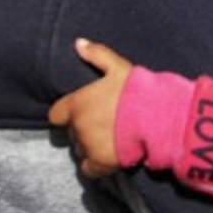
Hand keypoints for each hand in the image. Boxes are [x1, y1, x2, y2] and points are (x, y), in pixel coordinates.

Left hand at [47, 39, 133, 177]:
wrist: (156, 117)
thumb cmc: (136, 90)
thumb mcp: (117, 67)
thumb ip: (96, 54)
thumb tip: (78, 43)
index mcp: (77, 103)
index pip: (56, 114)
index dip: (68, 113)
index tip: (82, 111)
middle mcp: (78, 127)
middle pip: (72, 132)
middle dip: (84, 128)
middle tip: (104, 123)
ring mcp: (88, 146)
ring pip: (81, 149)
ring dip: (91, 145)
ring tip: (110, 138)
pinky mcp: (101, 163)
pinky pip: (88, 170)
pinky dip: (95, 166)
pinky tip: (107, 157)